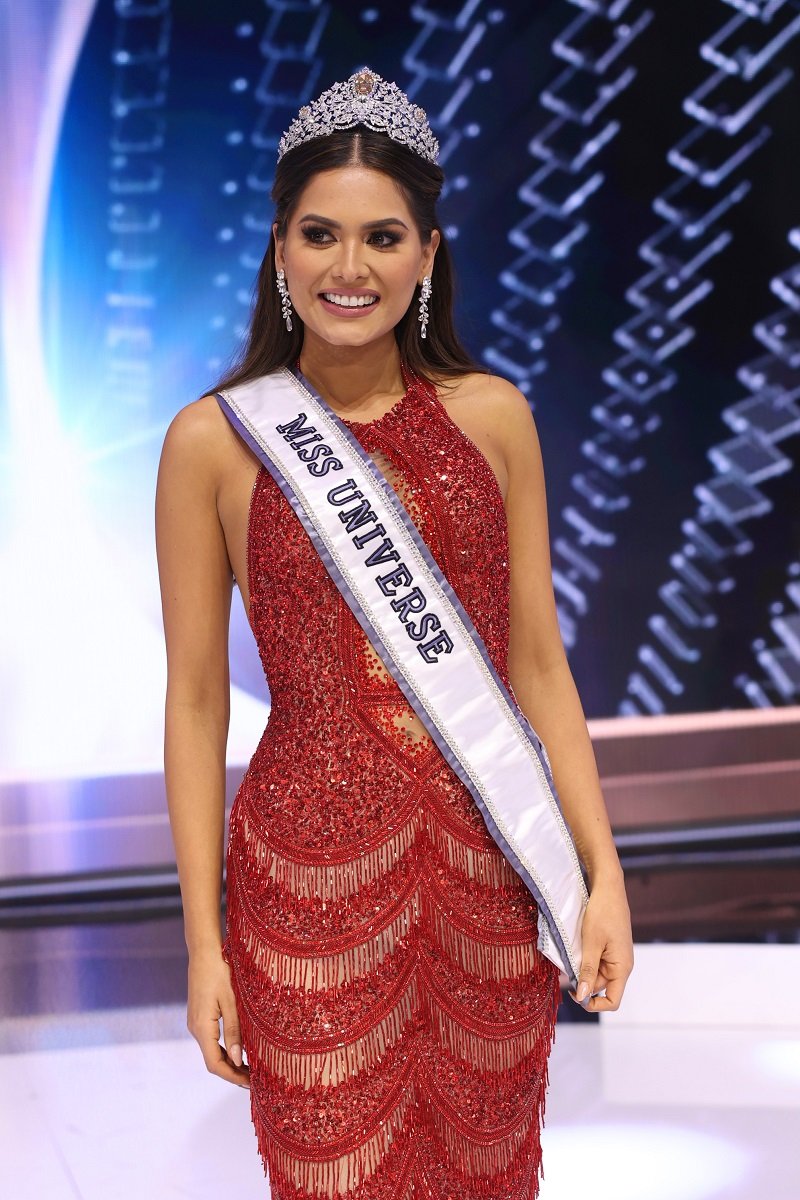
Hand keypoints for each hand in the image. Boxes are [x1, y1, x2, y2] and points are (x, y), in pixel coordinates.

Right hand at [187, 945, 250, 1088]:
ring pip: (212, 1050)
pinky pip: (211, 1040)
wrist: (204, 952)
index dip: (232, 1076)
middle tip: (255, 1079)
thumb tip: (237, 1059)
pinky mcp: (199, 1016)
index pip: (215, 1064)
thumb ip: (234, 1030)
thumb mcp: (231, 1001)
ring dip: (229, 1061)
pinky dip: (225, 1049)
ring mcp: (196, 1023)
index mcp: (202, 1027)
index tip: (251, 1083)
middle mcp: (195, 1028)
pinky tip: (240, 1049)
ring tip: (251, 1067)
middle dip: (233, 1072)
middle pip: (213, 1060)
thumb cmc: (220, 972)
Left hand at [569, 874, 633, 1012]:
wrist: (608, 888)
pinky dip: (584, 961)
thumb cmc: (602, 914)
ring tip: (568, 959)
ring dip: (582, 971)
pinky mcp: (609, 948)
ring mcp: (615, 957)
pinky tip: (574, 951)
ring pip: (596, 975)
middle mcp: (621, 966)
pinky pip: (596, 962)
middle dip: (583, 984)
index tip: (575, 993)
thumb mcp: (591, 944)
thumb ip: (587, 971)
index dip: (594, 1005)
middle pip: (601, 988)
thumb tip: (583, 997)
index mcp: (622, 968)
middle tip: (563, 972)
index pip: (612, 1001)